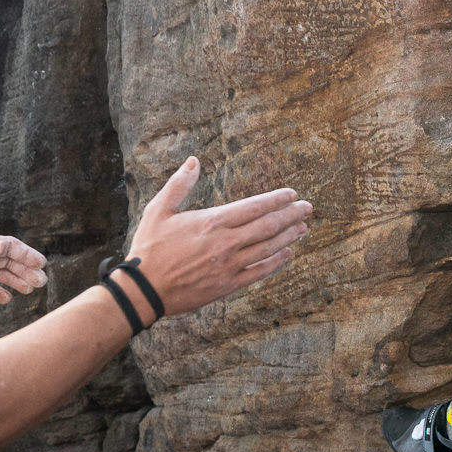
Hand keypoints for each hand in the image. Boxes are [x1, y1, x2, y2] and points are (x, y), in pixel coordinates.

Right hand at [127, 157, 309, 319]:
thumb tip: (193, 160)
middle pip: (268, 226)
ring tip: (303, 227)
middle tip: (308, 207)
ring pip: (267, 248)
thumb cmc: (149, 248)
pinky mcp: (227, 285)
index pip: (254, 207)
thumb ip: (179, 184)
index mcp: (212, 222)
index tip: (292, 194)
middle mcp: (225, 243)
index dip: (276, 199)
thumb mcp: (158, 210)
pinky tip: (286, 255)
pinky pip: (258, 272)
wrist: (143, 291)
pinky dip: (275, 263)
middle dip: (291, 215)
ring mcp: (229, 266)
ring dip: (288, 237)